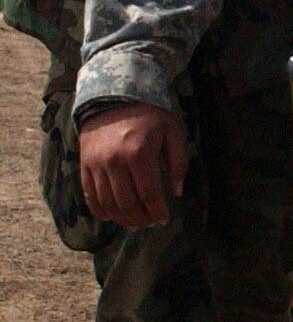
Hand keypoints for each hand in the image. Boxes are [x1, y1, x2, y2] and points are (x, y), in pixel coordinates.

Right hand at [78, 102, 187, 228]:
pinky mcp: (84, 165)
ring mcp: (96, 164)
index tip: (164, 220)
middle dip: (140, 218)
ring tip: (134, 222)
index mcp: (139, 153)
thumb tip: (176, 192)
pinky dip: (99, 210)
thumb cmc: (149, 115)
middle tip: (150, 223)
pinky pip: (89, 194)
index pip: (149, 193)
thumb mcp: (172, 131)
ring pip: (107, 203)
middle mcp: (115, 161)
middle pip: (127, 203)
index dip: (157, 211)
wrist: (113, 97)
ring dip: (121, 218)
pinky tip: (110, 217)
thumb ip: (178, 161)